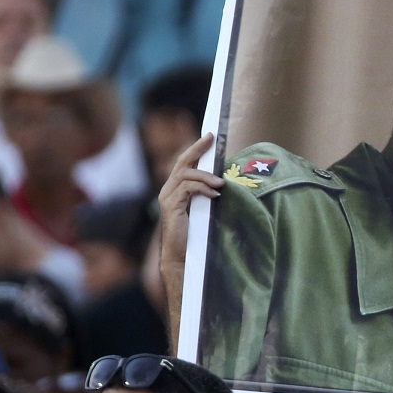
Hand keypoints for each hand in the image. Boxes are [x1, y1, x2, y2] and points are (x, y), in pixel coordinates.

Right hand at [158, 134, 224, 322]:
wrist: (182, 256)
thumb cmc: (194, 235)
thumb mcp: (203, 209)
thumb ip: (207, 194)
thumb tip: (224, 182)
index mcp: (175, 189)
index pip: (185, 163)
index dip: (196, 148)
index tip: (209, 136)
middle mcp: (168, 190)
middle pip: (182, 162)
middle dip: (197, 148)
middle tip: (211, 138)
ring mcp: (167, 197)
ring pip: (186, 174)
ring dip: (206, 176)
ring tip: (221, 184)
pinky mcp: (171, 206)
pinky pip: (187, 189)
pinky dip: (202, 188)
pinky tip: (215, 194)